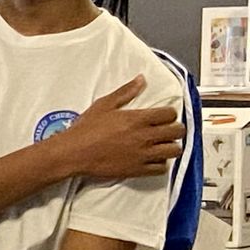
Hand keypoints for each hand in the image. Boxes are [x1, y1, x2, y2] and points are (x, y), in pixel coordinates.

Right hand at [52, 74, 182, 180]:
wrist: (73, 153)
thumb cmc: (85, 129)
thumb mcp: (104, 105)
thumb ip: (125, 92)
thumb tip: (141, 79)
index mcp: (138, 118)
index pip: (170, 114)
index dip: (169, 114)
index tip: (162, 117)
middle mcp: (145, 136)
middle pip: (177, 132)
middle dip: (175, 129)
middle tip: (166, 131)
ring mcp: (143, 154)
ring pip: (174, 151)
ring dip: (171, 147)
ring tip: (162, 146)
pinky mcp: (137, 170)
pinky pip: (161, 169)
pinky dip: (160, 164)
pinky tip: (152, 159)